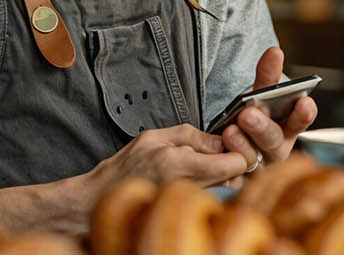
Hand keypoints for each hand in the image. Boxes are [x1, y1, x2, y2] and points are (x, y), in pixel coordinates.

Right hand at [85, 123, 247, 194]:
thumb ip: (192, 136)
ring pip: (227, 190)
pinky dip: (212, 187)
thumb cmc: (126, 167)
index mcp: (181, 164)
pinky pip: (213, 197)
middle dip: (233, 166)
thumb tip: (221, 140)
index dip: (238, 152)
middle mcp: (189, 187)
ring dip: (224, 177)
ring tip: (205, 166)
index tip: (231, 146)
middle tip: (220, 154)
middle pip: (236, 180)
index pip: (235, 164)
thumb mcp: (156, 137)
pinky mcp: (188, 208)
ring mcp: (190, 201)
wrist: (105, 197)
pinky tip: (197, 178)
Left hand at [222, 47, 317, 170]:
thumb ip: (267, 77)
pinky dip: (226, 166)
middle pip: (274, 141)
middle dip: (262, 127)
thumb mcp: (260, 98)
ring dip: (241, 145)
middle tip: (248, 114)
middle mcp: (277, 150)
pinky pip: (232, 177)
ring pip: (252, 160)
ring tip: (229, 130)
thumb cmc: (255, 117)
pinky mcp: (239, 182)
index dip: (303, 114)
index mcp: (289, 128)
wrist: (233, 145)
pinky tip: (217, 155)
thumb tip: (274, 51)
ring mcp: (259, 169)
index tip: (304, 102)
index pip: (301, 120)